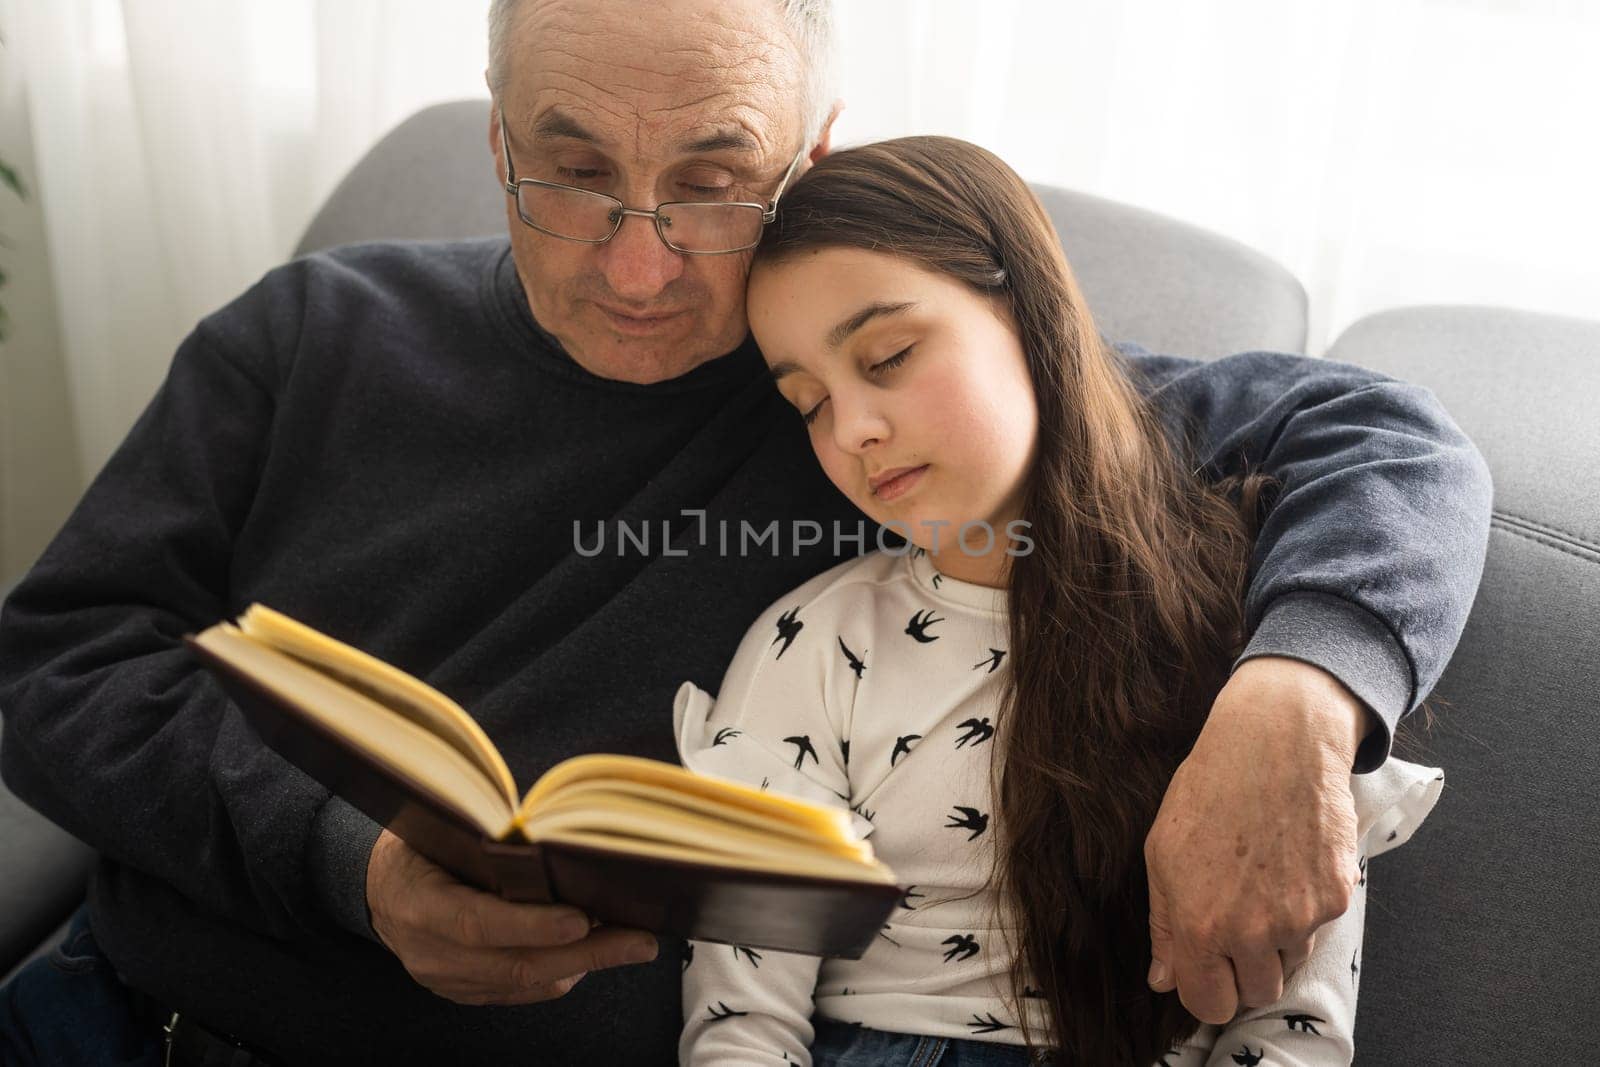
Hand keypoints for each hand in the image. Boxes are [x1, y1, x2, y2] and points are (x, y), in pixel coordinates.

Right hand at [366, 828, 658, 1004]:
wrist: (380, 887)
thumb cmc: (418, 845)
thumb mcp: (441, 830)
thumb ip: (486, 840)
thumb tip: (555, 838)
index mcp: (416, 903)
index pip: (476, 924)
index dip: (531, 925)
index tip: (582, 919)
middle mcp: (428, 952)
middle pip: (514, 963)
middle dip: (585, 953)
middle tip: (639, 940)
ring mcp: (445, 979)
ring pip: (523, 982)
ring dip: (583, 964)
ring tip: (630, 943)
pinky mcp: (462, 992)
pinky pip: (519, 991)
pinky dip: (560, 973)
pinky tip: (589, 953)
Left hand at [1143, 657, 1369, 1023]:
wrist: (1276, 744)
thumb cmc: (1209, 792)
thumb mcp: (1162, 853)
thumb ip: (1164, 925)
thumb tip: (1163, 980)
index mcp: (1201, 925)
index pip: (1209, 1004)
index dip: (1207, 990)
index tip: (1207, 969)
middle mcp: (1252, 932)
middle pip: (1256, 994)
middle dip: (1244, 970)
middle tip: (1237, 923)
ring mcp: (1300, 918)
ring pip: (1290, 963)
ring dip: (1277, 941)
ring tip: (1262, 882)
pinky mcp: (1337, 898)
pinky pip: (1319, 929)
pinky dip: (1306, 909)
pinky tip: (1289, 865)